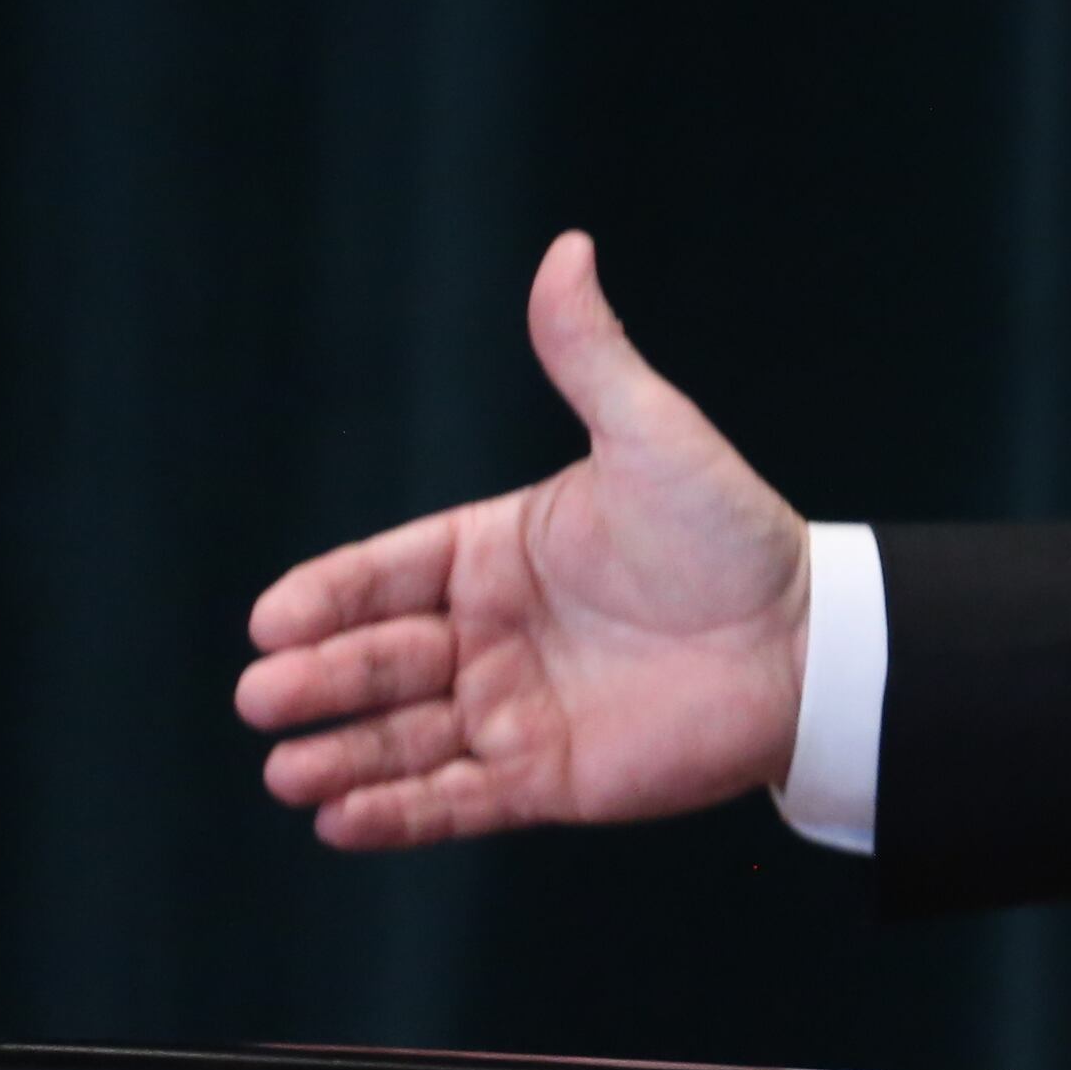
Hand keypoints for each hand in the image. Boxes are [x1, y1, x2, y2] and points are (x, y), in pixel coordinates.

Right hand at [235, 231, 812, 847]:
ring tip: (287, 772)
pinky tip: (340, 822)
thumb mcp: (651, 436)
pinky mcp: (544, 776)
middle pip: (380, 658)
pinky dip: (397, 815)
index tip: (272, 617)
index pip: (385, 573)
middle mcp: (491, 633)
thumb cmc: (730, 530)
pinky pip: (454, 800)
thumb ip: (592, 356)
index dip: (328, 597)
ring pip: (402, 737)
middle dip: (319, 679)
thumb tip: (565, 247)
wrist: (807, 639)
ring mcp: (513, 707)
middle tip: (263, 695)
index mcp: (496, 552)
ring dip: (340, 755)